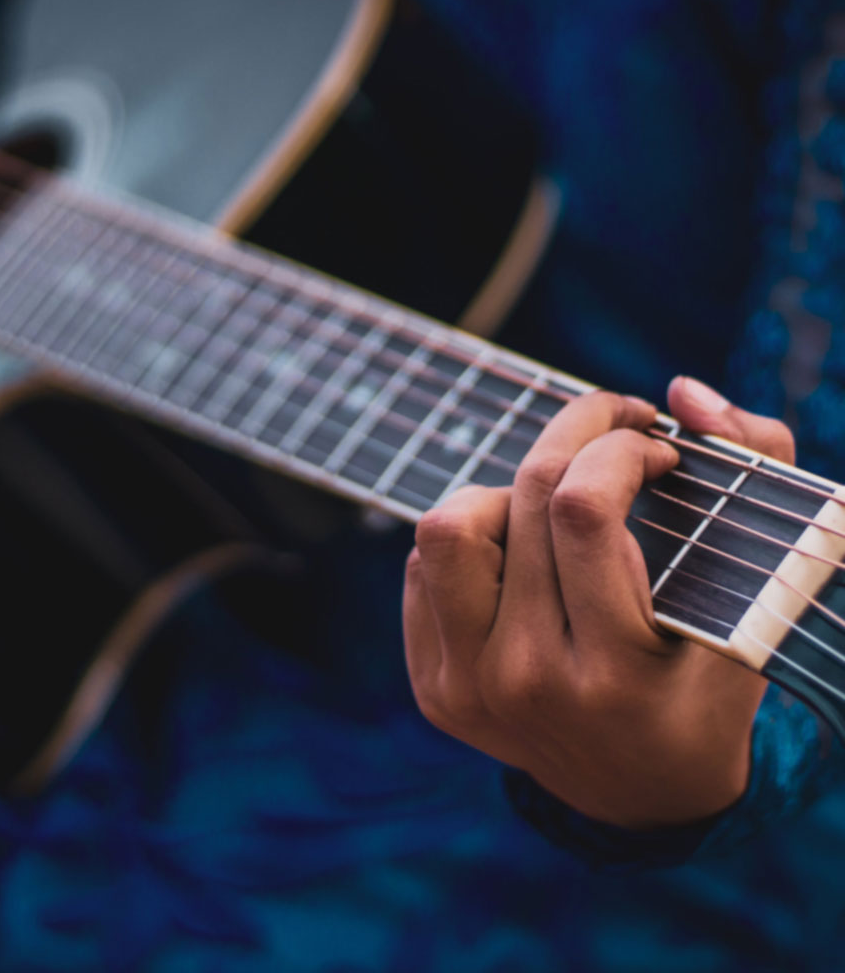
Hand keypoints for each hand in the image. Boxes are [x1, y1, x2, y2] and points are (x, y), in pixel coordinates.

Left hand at [403, 377, 794, 828]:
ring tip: (553, 507)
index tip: (656, 447)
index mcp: (611, 672)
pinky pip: (425, 565)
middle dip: (576, 434)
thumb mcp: (762, 599)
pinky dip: (477, 536)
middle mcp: (525, 682)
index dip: (620, 446)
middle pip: (522, 499)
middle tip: (615, 430)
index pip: (582, 509)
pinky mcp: (432, 683)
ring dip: (506, 491)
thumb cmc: (704, 686)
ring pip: (448, 527)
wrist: (638, 793)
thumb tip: (681, 394)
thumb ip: (757, 476)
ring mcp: (466, 686)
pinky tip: (521, 556)